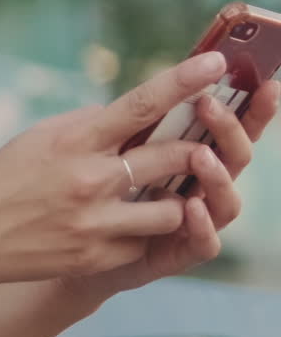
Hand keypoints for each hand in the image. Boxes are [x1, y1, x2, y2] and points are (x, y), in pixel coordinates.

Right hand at [0, 51, 242, 299]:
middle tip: (195, 148)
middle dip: (193, 150)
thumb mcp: (40, 137)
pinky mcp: (97, 258)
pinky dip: (139, 232)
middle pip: (172, 157)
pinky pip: (145, 242)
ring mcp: (96, 223)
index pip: (140, 105)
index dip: (182, 81)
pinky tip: (116, 227)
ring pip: (172, 209)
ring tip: (153, 196)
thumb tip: (132, 115)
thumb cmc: (5, 179)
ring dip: (172, 199)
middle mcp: (90, 180)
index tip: (215, 63)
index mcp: (75, 141)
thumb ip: (88, 124)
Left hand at [62, 76, 279, 304]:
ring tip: (201, 155)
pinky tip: (191, 206)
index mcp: (193, 153)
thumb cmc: (98, 188)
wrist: (75, 243)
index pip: (229, 128)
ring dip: (218, 176)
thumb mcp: (113, 148)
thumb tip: (144, 90)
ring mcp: (197, 221)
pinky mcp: (181, 253)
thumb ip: (133, 123)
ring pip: (228, 201)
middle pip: (236, 157)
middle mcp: (203, 186)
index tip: (266, 84)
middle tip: (208, 104)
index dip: (252, 108)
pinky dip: (203, 225)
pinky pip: (205, 243)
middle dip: (230, 129)